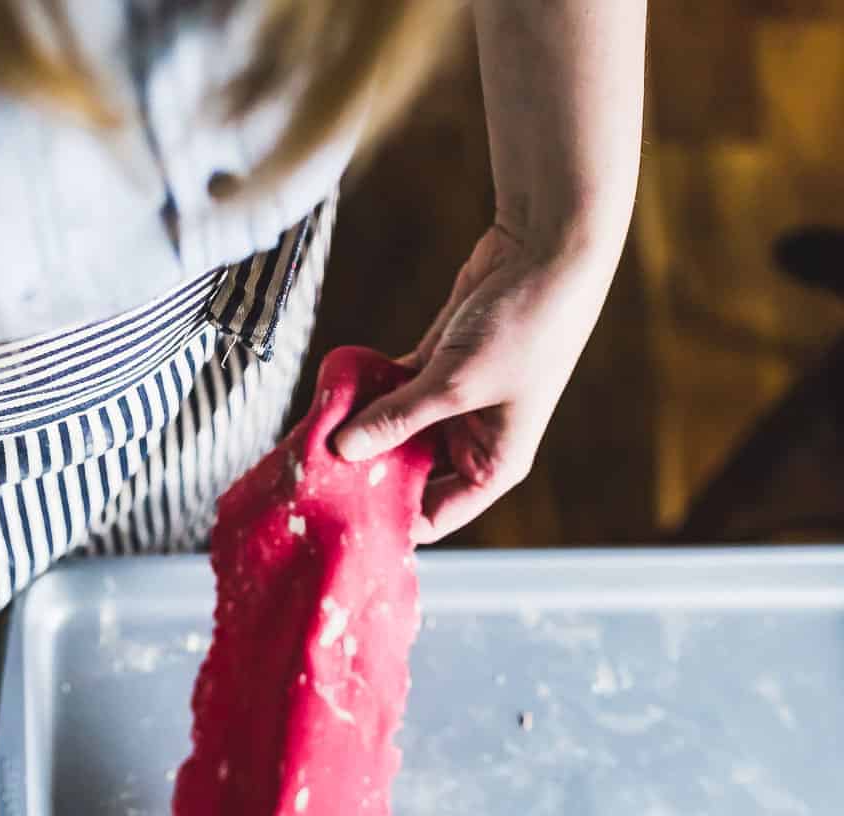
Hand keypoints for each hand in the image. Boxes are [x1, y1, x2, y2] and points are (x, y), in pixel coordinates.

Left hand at [334, 223, 618, 542]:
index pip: (432, 517)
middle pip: (407, 476)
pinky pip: (393, 391)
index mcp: (493, 466)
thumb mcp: (454, 384)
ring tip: (311, 437)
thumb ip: (396, 419)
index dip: (388, 522)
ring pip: (395, 431)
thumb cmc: (526, 327)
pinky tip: (332, 395)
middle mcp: (473, 442)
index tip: (338, 517)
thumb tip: (343, 449)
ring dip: (359, 431)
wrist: (549, 246)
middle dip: (364, 474)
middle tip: (312, 476)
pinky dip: (367, 391)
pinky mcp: (438, 364)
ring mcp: (454, 403)